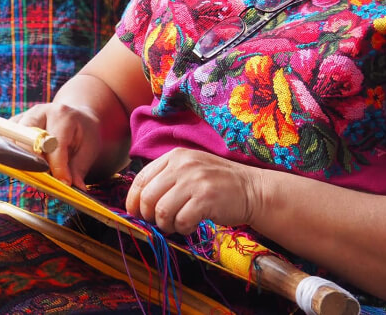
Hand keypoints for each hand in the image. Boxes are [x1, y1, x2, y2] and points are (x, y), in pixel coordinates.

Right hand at [15, 102, 103, 187]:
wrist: (77, 118)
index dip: (57, 167)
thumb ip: (78, 170)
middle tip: (44, 179)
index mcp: (61, 115)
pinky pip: (5, 138)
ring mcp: (25, 116)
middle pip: (26, 138)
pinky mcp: (15, 123)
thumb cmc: (84, 134)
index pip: (53, 144)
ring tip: (34, 174)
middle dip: (33, 162)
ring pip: (12, 138)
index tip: (63, 184)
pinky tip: (23, 165)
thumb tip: (75, 189)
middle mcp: (40, 112)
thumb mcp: (89, 150)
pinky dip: (12, 153)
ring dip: (20, 159)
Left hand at [125, 149, 264, 234]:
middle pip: (147, 197)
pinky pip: (181, 221)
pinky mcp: (206, 199)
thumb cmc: (218, 184)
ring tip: (177, 225)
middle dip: (149, 216)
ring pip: (162, 211)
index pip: (141, 178)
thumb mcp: (190, 170)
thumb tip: (138, 202)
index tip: (135, 214)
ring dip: (166, 225)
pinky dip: (183, 229)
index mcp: (175, 156)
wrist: (252, 189)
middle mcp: (183, 165)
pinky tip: (191, 225)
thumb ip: (166, 179)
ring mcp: (195, 181)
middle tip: (160, 223)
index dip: (133, 200)